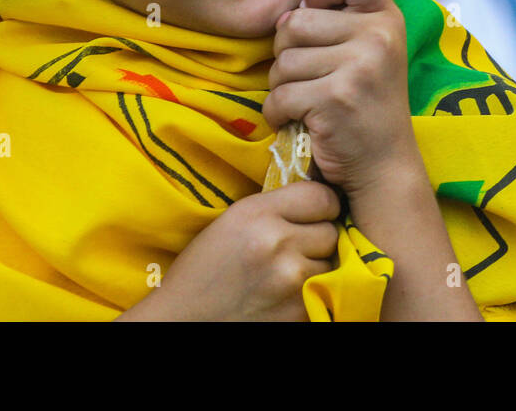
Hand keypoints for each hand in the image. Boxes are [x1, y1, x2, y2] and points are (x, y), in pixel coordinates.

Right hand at [127, 181, 340, 320]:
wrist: (182, 318)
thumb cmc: (203, 269)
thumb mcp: (232, 221)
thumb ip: (275, 208)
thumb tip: (320, 202)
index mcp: (257, 214)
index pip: (323, 197)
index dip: (324, 204)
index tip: (317, 212)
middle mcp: (277, 243)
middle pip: (331, 232)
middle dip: (319, 237)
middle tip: (296, 245)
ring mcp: (290, 280)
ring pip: (332, 263)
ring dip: (317, 266)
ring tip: (287, 271)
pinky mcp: (297, 312)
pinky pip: (322, 291)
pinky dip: (311, 291)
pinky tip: (285, 292)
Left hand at [264, 0, 418, 196]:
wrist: (384, 167)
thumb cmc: (366, 106)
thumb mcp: (369, 53)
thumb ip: (339, 22)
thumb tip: (286, 14)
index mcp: (387, 19)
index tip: (323, 18)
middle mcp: (378, 37)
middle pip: (296, 22)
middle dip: (289, 52)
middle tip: (310, 78)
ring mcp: (359, 67)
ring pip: (283, 61)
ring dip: (282, 86)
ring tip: (308, 102)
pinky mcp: (335, 99)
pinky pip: (279, 95)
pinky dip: (277, 113)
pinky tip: (298, 121)